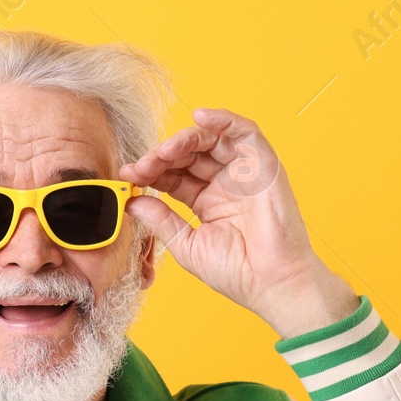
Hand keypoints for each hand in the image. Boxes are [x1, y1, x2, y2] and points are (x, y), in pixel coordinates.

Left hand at [120, 108, 358, 338]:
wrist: (272, 283)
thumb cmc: (237, 272)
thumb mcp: (186, 244)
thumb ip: (160, 219)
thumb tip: (132, 200)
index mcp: (206, 202)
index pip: (173, 176)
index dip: (150, 171)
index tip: (128, 175)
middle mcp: (224, 183)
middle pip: (187, 155)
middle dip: (161, 156)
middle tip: (142, 166)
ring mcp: (243, 173)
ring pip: (210, 140)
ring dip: (183, 140)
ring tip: (164, 151)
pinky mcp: (264, 164)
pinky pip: (244, 131)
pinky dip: (223, 119)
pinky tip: (200, 117)